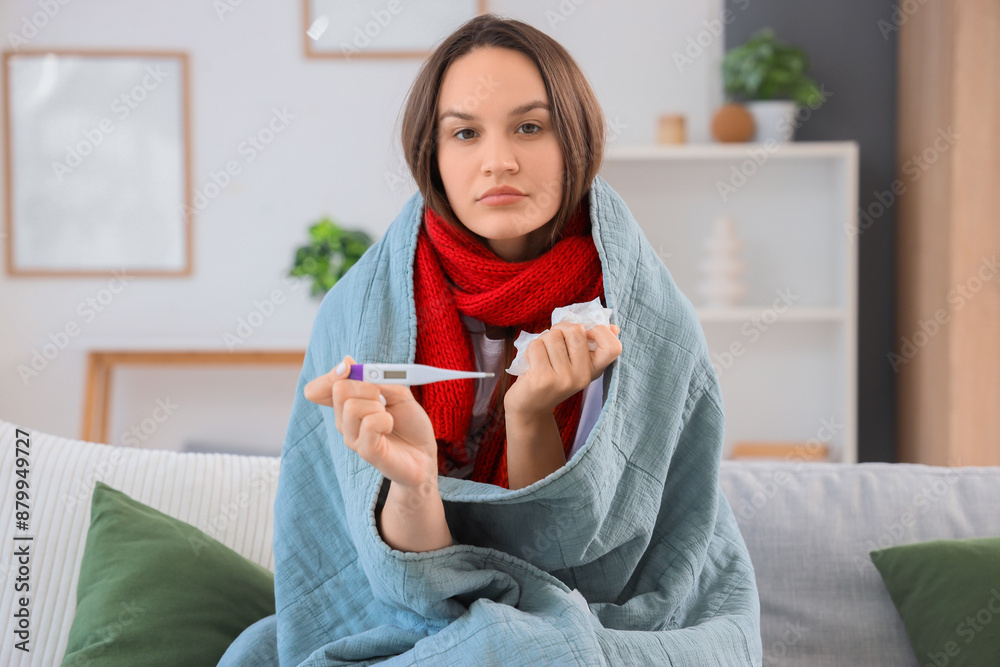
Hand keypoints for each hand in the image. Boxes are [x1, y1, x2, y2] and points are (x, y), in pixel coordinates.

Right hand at [304, 354, 438, 489]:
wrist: (424, 452)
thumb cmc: (409, 423)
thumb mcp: (396, 390)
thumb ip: (373, 378)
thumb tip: (347, 363)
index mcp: (347, 405)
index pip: (316, 389)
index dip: (331, 375)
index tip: (349, 368)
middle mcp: (344, 422)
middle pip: (339, 390)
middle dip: (367, 387)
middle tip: (383, 400)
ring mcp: (352, 438)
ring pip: (352, 406)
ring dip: (378, 406)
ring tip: (388, 417)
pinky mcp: (365, 451)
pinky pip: (369, 423)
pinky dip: (386, 420)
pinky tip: (390, 428)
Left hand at [504, 322, 621, 418]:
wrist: (531, 406)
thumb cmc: (553, 376)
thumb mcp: (576, 363)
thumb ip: (591, 345)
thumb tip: (613, 327)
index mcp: (594, 370)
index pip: (613, 347)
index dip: (600, 331)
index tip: (584, 334)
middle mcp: (582, 376)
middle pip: (576, 331)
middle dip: (560, 329)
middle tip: (554, 340)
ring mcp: (564, 379)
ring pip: (552, 336)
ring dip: (542, 340)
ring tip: (542, 355)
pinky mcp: (543, 379)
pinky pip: (536, 346)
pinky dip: (531, 349)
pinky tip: (532, 363)